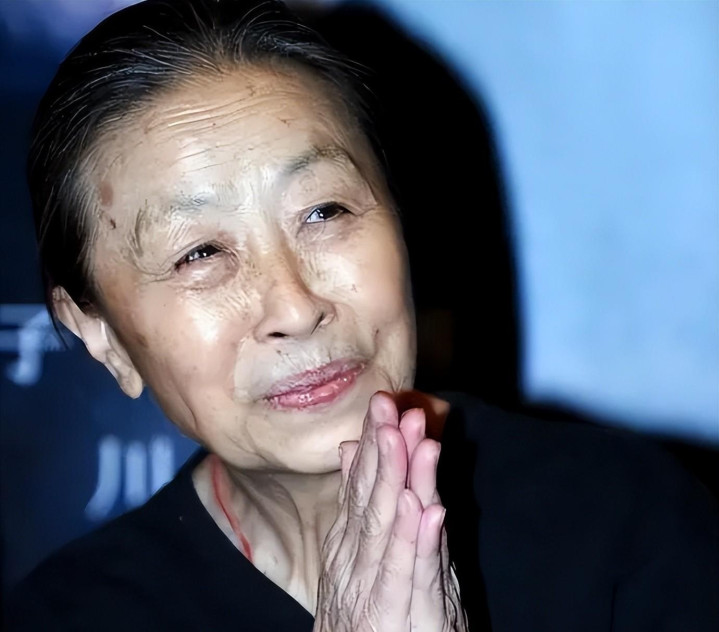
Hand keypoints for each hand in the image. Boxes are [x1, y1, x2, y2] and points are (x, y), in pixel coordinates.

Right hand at [313, 392, 466, 630]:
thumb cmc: (365, 609)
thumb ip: (356, 502)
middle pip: (371, 494)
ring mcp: (373, 585)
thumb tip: (351, 449)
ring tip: (411, 439)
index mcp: (350, 540)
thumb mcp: (357, 553)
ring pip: (387, 525)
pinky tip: (426, 509)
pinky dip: (416, 540)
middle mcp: (356, 557)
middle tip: (389, 405)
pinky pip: (406, 573)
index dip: (373, 441)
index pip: (360, 482)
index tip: (381, 401)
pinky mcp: (394, 615)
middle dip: (383, 447)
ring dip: (400, 479)